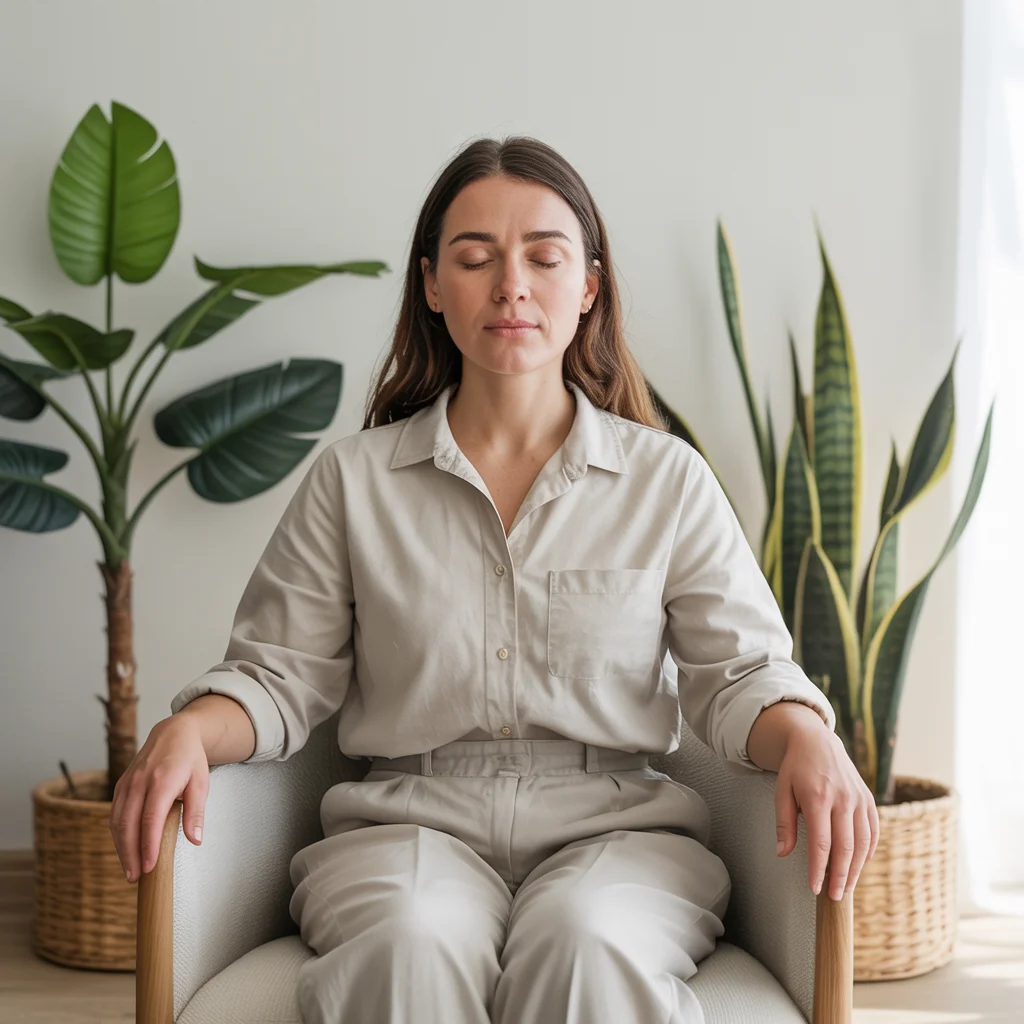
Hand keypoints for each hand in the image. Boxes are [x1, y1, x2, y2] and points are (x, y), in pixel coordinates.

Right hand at [109, 715, 208, 882]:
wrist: (173, 733)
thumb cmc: (190, 759)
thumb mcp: (202, 782)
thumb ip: (196, 812)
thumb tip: (195, 840)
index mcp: (162, 780)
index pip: (151, 819)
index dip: (147, 845)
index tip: (149, 867)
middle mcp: (140, 782)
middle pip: (128, 824)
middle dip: (130, 854)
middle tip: (135, 877)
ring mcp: (127, 783)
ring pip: (117, 821)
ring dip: (120, 848)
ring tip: (129, 870)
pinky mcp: (120, 785)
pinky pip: (114, 813)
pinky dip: (117, 834)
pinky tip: (124, 849)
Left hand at [775, 722, 879, 899]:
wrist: (816, 741)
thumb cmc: (795, 768)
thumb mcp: (782, 791)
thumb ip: (784, 823)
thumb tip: (783, 852)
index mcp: (818, 797)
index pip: (821, 843)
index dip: (819, 869)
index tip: (815, 888)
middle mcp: (842, 799)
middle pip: (846, 846)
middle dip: (840, 875)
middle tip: (834, 896)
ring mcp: (859, 799)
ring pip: (863, 842)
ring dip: (856, 868)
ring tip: (846, 886)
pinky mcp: (868, 799)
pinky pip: (873, 830)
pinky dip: (868, 851)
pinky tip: (860, 864)